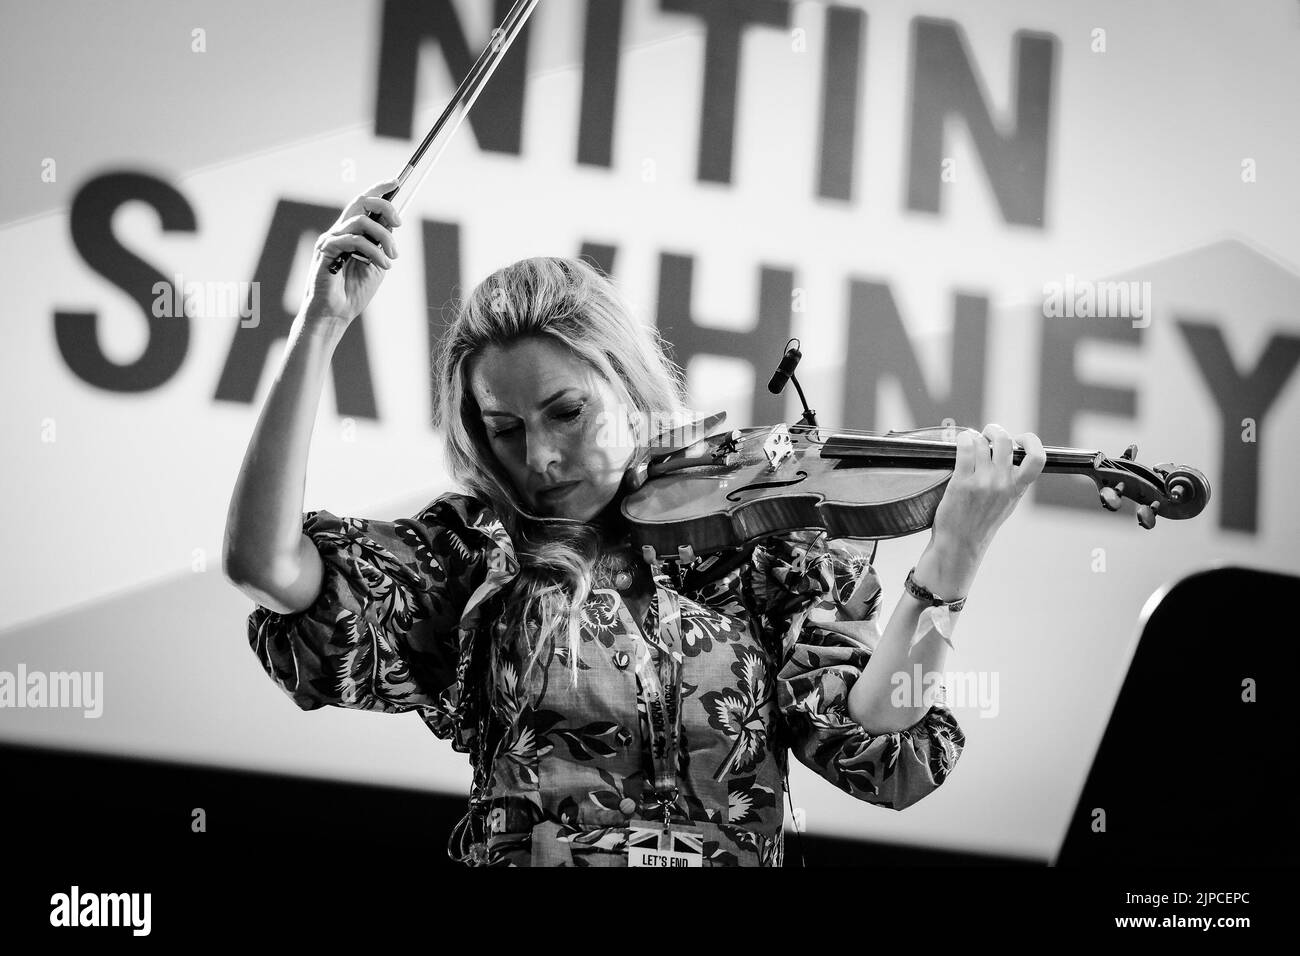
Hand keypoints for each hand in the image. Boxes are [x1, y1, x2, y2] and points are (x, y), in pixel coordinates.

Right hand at [300, 180, 402, 333]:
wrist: (335, 314)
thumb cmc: (353, 293)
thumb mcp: (376, 265)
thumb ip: (382, 244)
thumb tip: (392, 224)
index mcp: (350, 233)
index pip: (362, 203)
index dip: (378, 190)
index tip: (396, 182)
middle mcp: (339, 231)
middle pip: (360, 202)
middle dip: (384, 206)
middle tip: (399, 223)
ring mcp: (331, 240)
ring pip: (361, 221)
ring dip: (383, 237)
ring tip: (392, 257)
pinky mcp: (326, 251)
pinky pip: (353, 240)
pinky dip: (373, 251)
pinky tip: (381, 264)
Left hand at [916, 424, 1045, 596]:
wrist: (959, 544)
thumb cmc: (980, 522)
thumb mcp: (1006, 503)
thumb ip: (1013, 481)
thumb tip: (1012, 454)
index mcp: (1018, 488)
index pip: (1037, 458)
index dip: (1031, 441)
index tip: (1019, 438)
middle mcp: (1003, 484)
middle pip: (1004, 441)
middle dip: (994, 431)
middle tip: (986, 434)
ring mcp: (983, 483)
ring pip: (982, 442)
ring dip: (974, 437)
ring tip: (970, 443)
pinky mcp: (962, 483)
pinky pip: (965, 448)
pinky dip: (962, 440)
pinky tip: (961, 442)